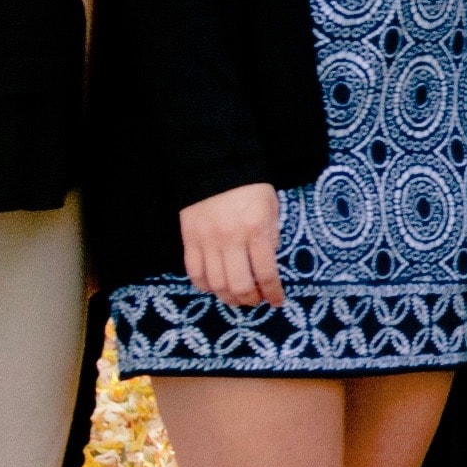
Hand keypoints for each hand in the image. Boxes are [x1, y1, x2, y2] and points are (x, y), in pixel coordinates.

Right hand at [178, 183, 286, 309]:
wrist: (215, 166)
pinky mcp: (189, 240)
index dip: (273, 292)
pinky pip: (194, 272)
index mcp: (256, 230)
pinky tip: (215, 286)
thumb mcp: (271, 208)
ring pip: (216, 283)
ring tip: (237, 297)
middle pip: (239, 285)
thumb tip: (267, 264)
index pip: (266, 273)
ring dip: (228, 297)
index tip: (277, 301)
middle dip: (250, 299)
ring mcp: (207, 241)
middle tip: (256, 300)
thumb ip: (271, 236)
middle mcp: (231, 239)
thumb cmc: (250, 186)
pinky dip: (205, 285)